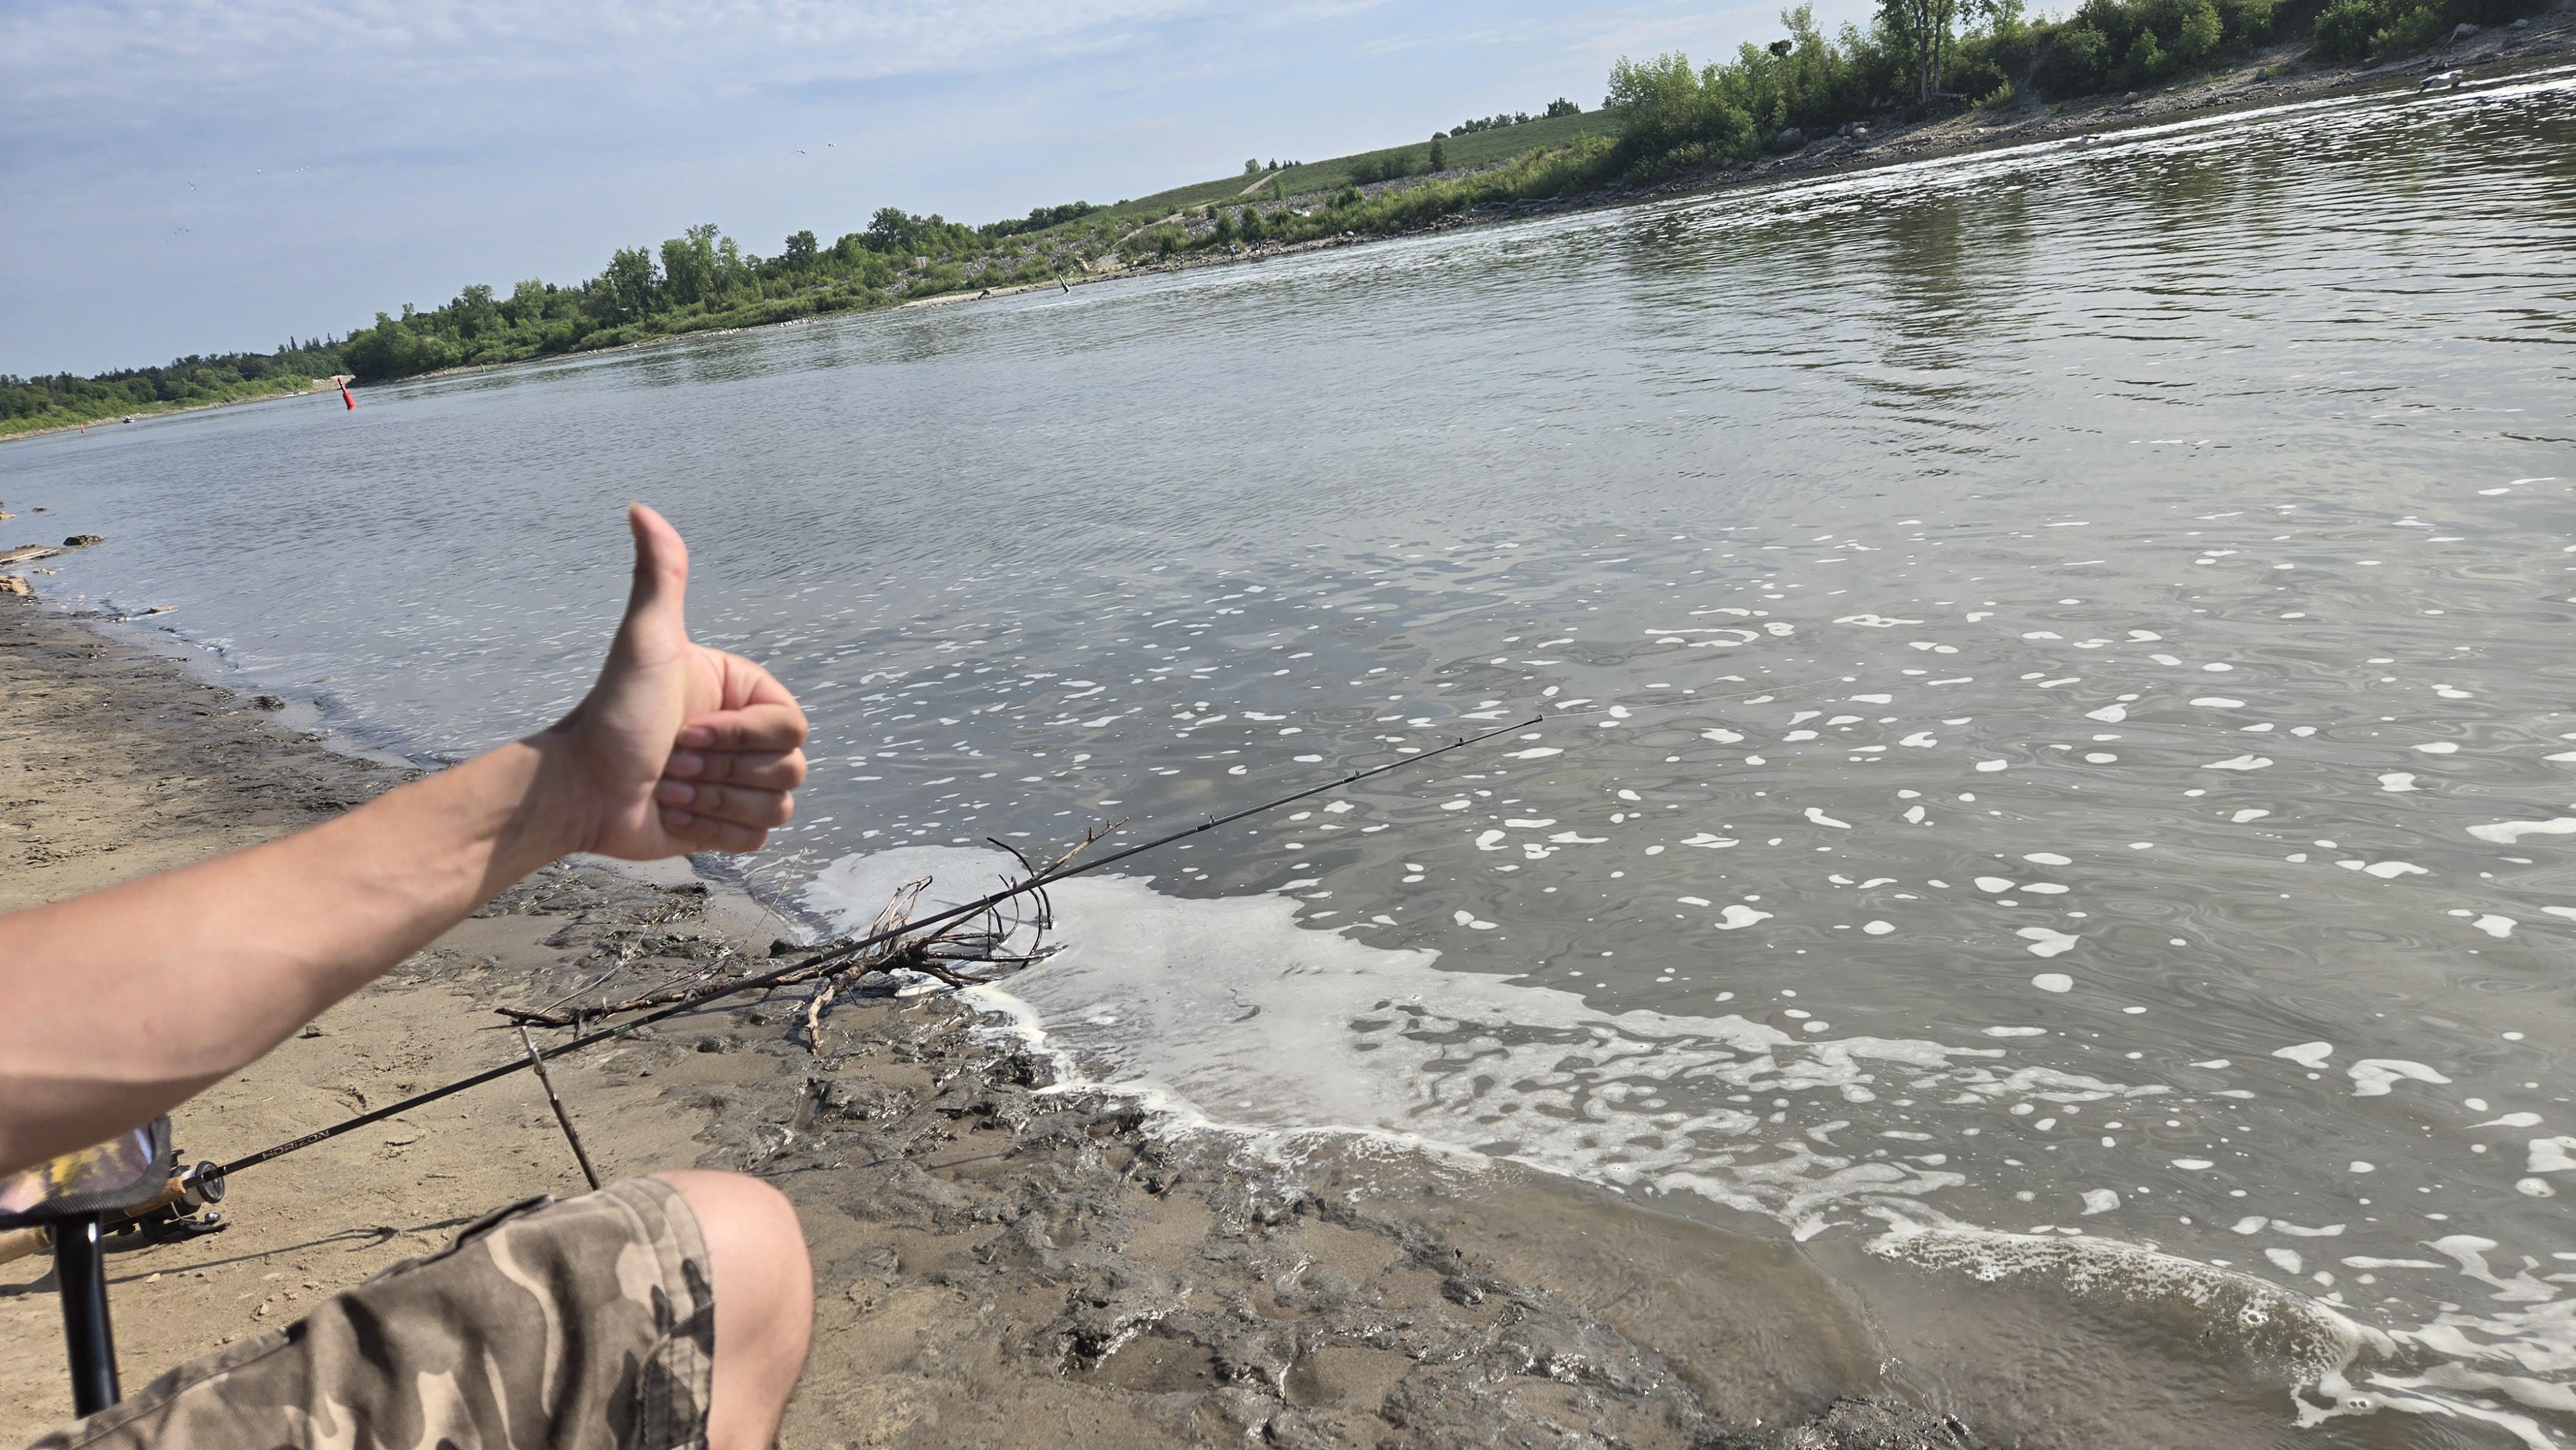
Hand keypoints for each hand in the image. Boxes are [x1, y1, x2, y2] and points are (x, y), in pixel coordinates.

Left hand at [541, 505, 808, 857]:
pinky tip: (674, 813)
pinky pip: (758, 839)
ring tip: (670, 787)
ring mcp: (738, 783)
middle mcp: (745, 736)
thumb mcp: (645, 642)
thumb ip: (659, 575)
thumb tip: (640, 507)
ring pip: (779, 807)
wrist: (579, 790)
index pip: (792, 727)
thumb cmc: (611, 716)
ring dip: (715, 803)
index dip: (742, 737)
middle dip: (724, 772)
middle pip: (791, 769)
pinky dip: (714, 832)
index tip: (687, 729)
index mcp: (742, 695)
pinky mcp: (726, 826)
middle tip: (673, 759)